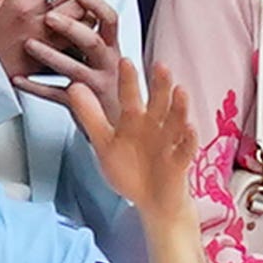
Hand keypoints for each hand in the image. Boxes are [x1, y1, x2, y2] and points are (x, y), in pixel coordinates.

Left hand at [12, 0, 124, 125]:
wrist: (116, 123)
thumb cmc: (105, 82)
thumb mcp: (105, 54)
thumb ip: (95, 26)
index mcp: (112, 48)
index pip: (110, 20)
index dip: (97, 5)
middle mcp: (107, 65)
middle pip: (93, 42)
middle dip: (71, 28)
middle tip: (49, 16)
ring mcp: (94, 86)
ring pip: (73, 69)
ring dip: (50, 55)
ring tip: (29, 44)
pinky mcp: (81, 106)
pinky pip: (55, 95)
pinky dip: (35, 87)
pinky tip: (18, 79)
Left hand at [64, 60, 195, 220]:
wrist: (151, 201)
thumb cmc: (130, 170)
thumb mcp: (105, 143)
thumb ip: (90, 116)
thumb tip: (74, 87)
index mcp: (134, 121)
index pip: (130, 97)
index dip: (128, 80)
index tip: (125, 61)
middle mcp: (154, 127)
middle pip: (158, 103)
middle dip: (159, 86)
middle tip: (159, 66)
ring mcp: (168, 143)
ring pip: (175, 121)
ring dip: (178, 107)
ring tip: (179, 91)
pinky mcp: (179, 163)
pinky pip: (185, 149)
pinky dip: (188, 139)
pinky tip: (189, 128)